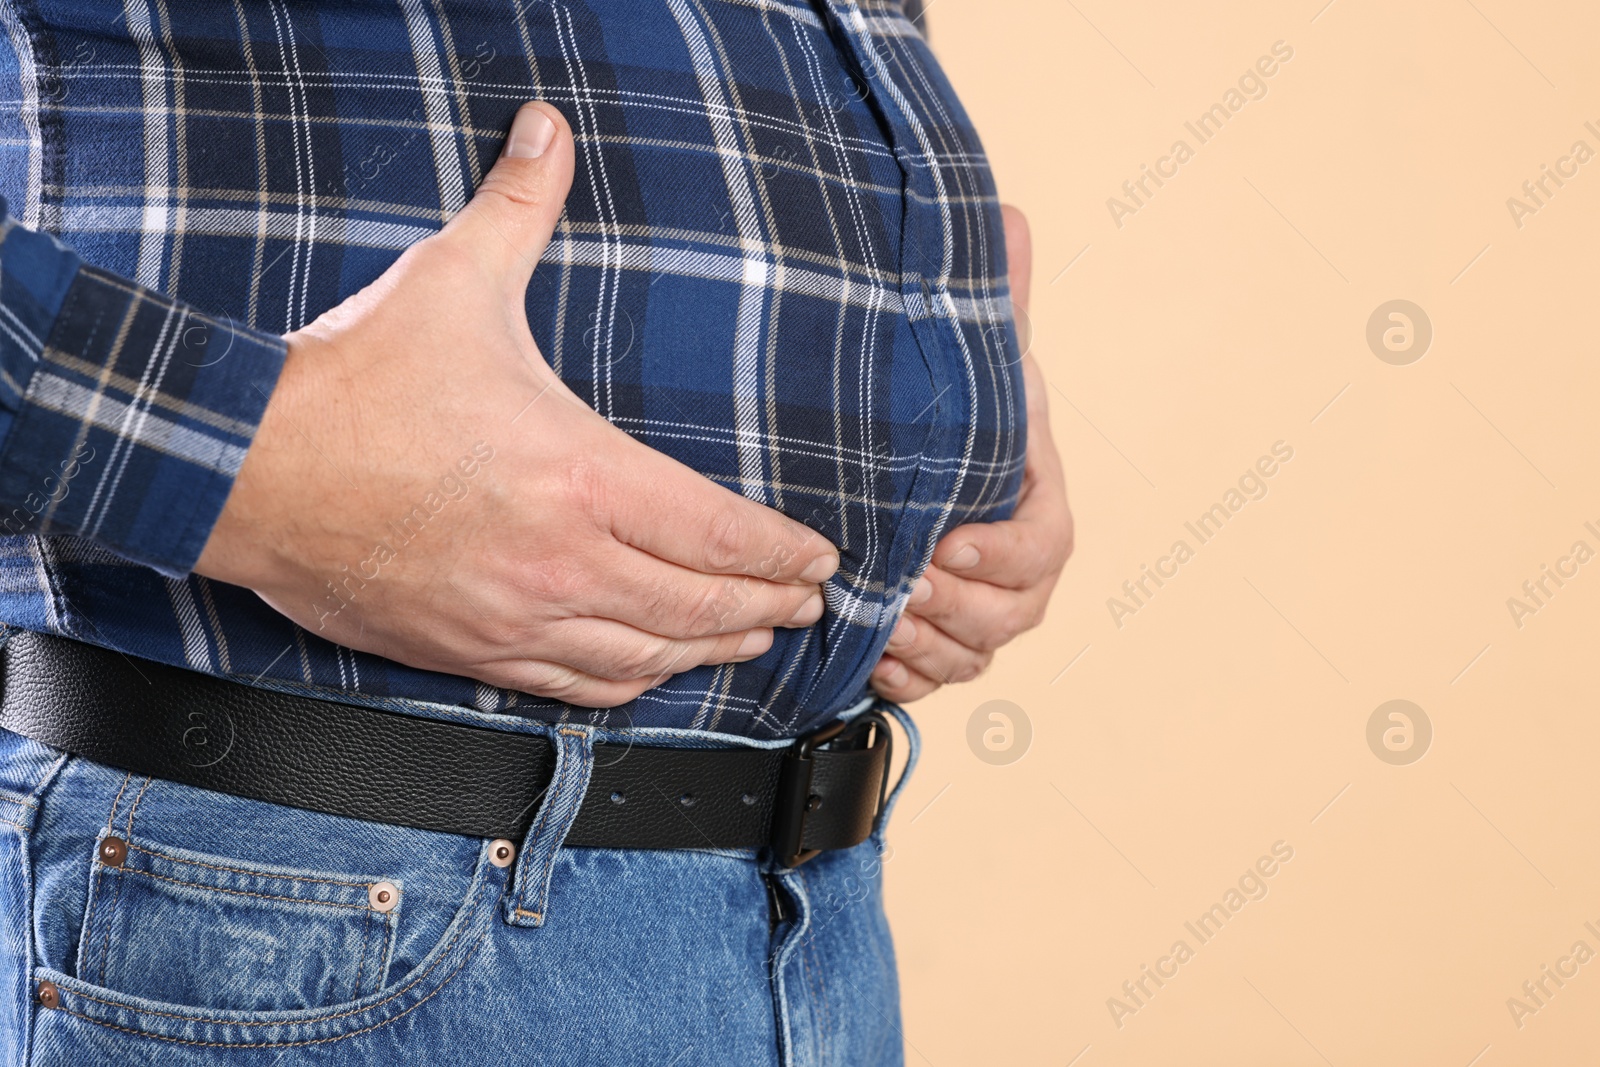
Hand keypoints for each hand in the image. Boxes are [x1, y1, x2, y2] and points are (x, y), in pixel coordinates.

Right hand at [197, 103, 838, 707]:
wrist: (243, 471)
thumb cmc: (350, 386)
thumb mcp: (451, 282)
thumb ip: (518, 208)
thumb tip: (546, 129)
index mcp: (581, 478)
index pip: (720, 533)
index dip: (783, 553)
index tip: (821, 558)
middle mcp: (562, 563)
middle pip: (700, 605)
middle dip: (768, 605)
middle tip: (810, 603)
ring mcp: (516, 618)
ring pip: (648, 657)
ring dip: (714, 649)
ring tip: (755, 638)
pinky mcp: (471, 653)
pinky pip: (577, 687)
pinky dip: (633, 684)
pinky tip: (655, 674)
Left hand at [870, 205, 1072, 701]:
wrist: (892, 457)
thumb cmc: (939, 408)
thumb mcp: (963, 353)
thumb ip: (990, 300)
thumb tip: (1012, 218)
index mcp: (1032, 496)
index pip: (1045, 544)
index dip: (1005, 554)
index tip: (951, 544)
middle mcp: (1013, 560)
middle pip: (1014, 614)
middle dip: (957, 609)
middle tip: (901, 585)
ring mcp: (980, 605)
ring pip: (976, 653)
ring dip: (929, 646)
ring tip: (880, 620)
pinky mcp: (939, 638)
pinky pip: (939, 679)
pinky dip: (909, 676)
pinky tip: (874, 659)